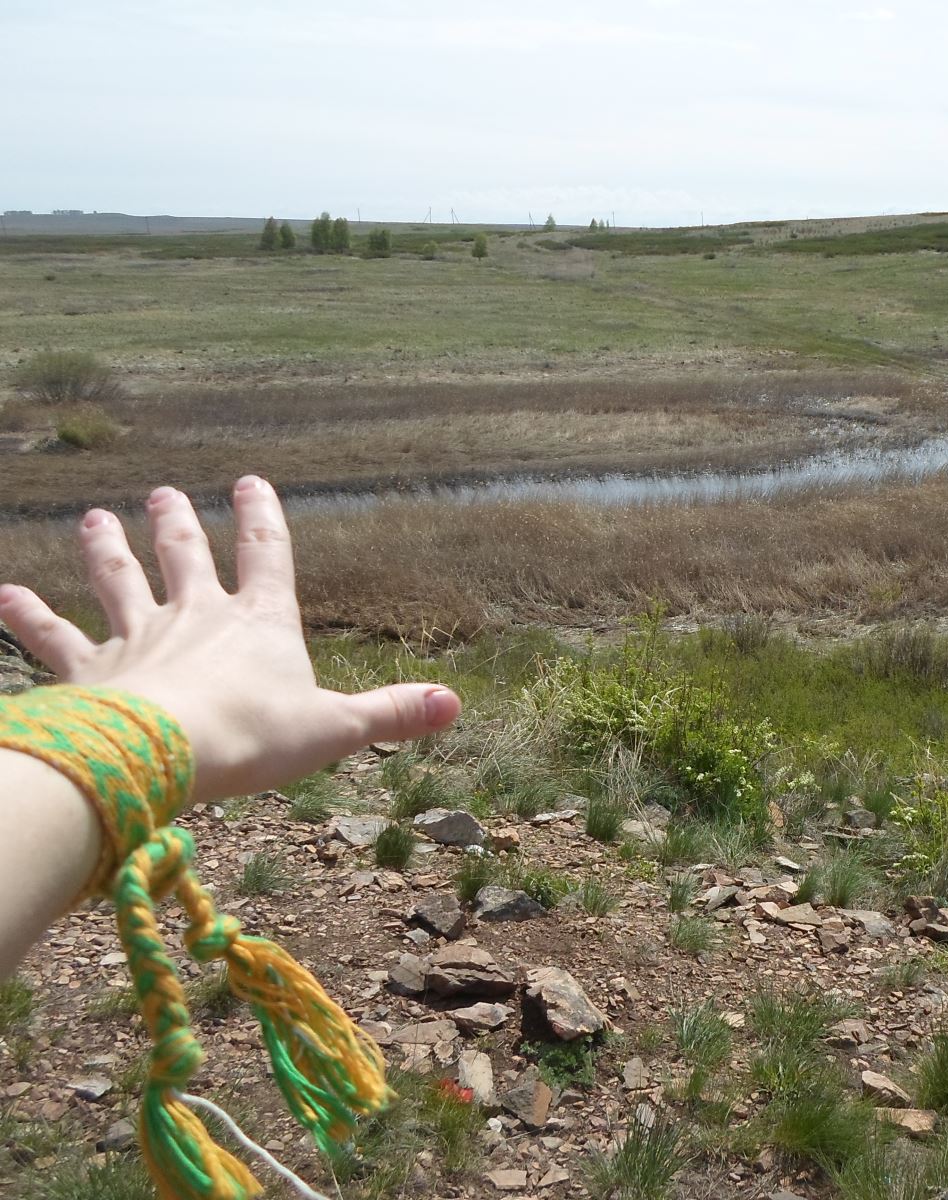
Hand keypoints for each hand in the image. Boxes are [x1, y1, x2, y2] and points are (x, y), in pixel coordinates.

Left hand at [0, 476, 460, 804]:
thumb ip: (392, 713)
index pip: (268, 557)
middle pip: (186, 559)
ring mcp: (138, 639)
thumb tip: (456, 704)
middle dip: (177, 525)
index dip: (264, 518)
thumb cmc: (256, 736)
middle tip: (164, 494)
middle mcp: (197, 618)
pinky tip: (4, 594)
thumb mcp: (337, 727)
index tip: (252, 481)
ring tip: (94, 519)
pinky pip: (52, 637)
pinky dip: (27, 615)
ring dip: (106, 550)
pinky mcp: (89, 671)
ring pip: (118, 583)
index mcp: (261, 624)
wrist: (166, 751)